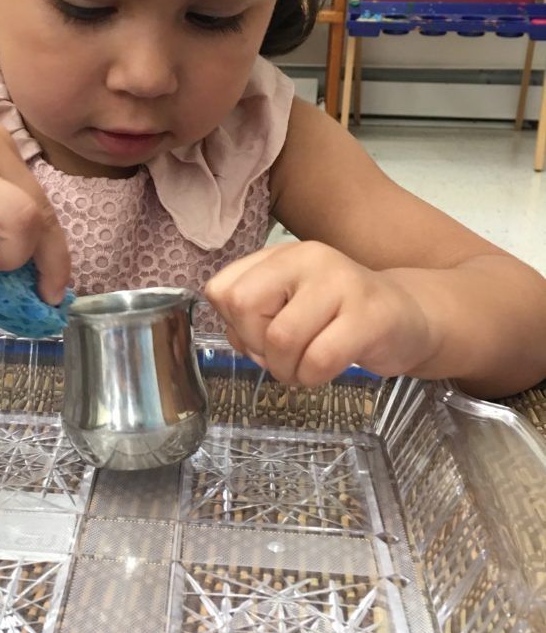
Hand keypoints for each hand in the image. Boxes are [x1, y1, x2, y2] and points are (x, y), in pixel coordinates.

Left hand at [205, 241, 434, 385]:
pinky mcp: (369, 316)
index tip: (259, 337)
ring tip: (302, 369)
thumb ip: (253, 316)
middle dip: (255, 345)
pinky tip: (323, 373)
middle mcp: (308, 258)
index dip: (233, 325)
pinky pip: (319, 359)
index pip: (222, 289)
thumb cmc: (339, 316)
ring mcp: (341, 283)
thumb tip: (236, 339)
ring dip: (285, 369)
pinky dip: (312, 378)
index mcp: (281, 255)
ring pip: (281, 338)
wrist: (409, 317)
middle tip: (280, 357)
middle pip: (244, 306)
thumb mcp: (289, 305)